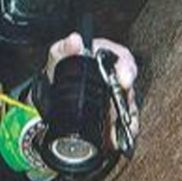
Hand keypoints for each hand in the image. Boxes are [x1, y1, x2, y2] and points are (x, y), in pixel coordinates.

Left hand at [45, 33, 139, 150]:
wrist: (52, 90)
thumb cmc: (61, 67)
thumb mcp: (59, 54)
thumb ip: (65, 47)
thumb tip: (74, 40)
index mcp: (106, 56)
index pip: (123, 59)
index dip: (127, 69)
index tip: (125, 79)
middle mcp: (114, 76)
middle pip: (129, 87)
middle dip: (127, 100)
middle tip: (122, 110)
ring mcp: (115, 95)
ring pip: (128, 107)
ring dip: (127, 120)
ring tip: (121, 130)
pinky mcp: (112, 112)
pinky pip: (122, 122)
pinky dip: (121, 133)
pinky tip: (116, 140)